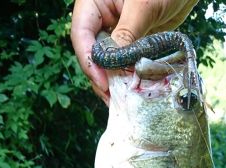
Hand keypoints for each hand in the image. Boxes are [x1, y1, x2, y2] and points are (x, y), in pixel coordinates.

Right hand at [70, 0, 198, 104]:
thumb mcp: (144, 6)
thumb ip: (127, 33)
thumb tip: (113, 63)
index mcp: (94, 1)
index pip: (81, 33)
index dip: (89, 61)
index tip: (103, 82)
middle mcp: (101, 17)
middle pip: (91, 52)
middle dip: (101, 76)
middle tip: (113, 98)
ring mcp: (116, 30)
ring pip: (107, 60)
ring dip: (113, 80)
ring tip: (122, 100)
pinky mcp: (131, 41)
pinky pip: (124, 62)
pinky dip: (127, 76)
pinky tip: (133, 89)